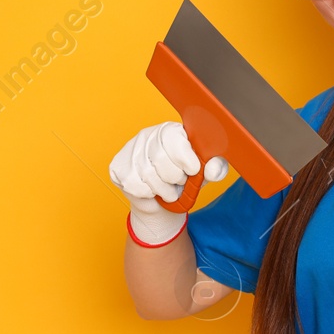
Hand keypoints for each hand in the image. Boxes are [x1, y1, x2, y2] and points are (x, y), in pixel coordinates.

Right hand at [108, 122, 229, 245]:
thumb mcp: (204, 174)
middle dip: (175, 178)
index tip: (192, 170)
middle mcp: (149, 135)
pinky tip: (151, 190)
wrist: (162, 202)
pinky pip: (134, 184)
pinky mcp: (117, 166)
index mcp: (172, 130)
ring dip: (163, 190)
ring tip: (168, 190)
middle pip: (161, 158)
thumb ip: (215, 168)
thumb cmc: (184, 182)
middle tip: (179, 182)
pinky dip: (147, 193)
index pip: (174, 138)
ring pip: (147, 174)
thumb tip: (213, 167)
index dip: (186, 158)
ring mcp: (131, 149)